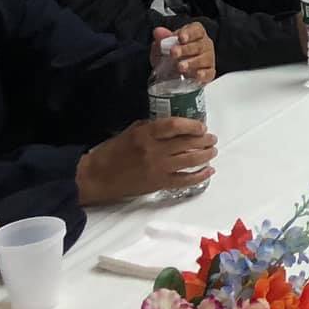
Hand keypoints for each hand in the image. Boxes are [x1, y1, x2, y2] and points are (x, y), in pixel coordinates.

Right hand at [76, 118, 216, 204]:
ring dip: (206, 156)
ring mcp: (157, 168)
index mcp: (145, 134)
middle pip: (187, 143)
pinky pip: (184, 180)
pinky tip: (208, 171)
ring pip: (190, 160)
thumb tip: (174, 125)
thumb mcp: (130, 132)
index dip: (193, 125)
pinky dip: (199, 176)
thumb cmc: (111, 152)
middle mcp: (153, 150)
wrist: (96, 177)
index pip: (175, 126)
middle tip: (212, 139)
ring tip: (213, 151)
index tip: (202, 126)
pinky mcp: (158, 184)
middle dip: (204, 140)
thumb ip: (151, 127)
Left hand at [151, 24, 214, 84]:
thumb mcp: (164, 47)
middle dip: (186, 49)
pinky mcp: (209, 72)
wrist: (175, 73)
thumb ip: (162, 39)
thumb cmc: (173, 55)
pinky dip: (203, 74)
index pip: (196, 30)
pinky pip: (209, 73)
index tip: (180, 37)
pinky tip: (197, 75)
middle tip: (174, 53)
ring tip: (180, 67)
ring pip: (204, 59)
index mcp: (196, 34)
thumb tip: (158, 31)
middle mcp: (204, 45)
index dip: (189, 33)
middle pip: (199, 45)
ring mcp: (208, 59)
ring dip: (192, 63)